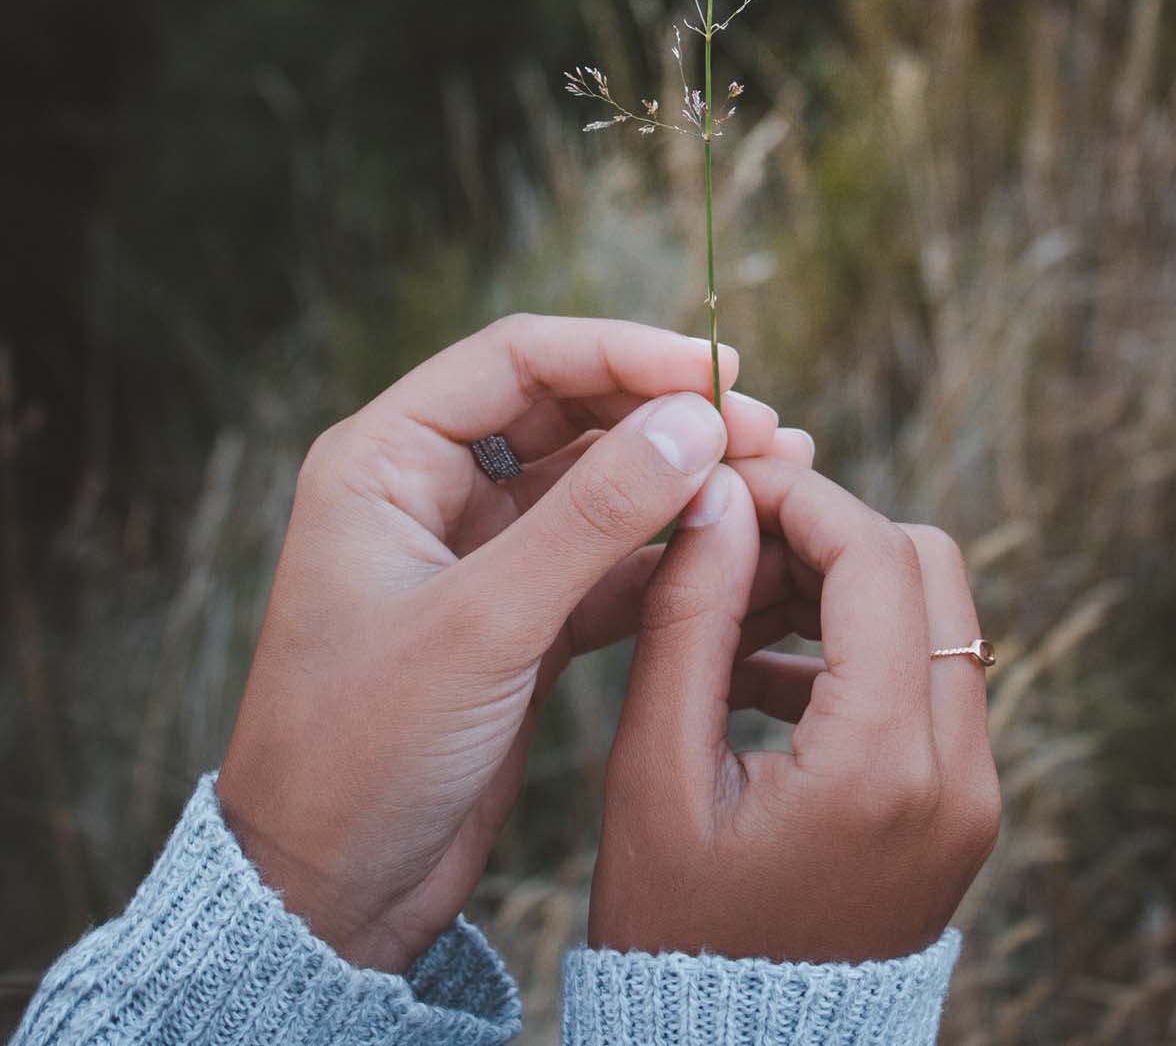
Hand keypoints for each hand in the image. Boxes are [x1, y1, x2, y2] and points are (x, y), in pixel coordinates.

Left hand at [216, 315, 812, 973]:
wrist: (326, 898)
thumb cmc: (363, 751)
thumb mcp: (485, 624)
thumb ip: (595, 517)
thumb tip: (695, 421)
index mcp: (384, 460)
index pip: (517, 359)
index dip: (621, 352)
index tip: (716, 370)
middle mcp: (428, 490)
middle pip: (565, 409)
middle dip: (663, 413)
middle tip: (764, 427)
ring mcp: (475, 555)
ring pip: (593, 483)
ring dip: (677, 478)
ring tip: (774, 472)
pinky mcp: (515, 619)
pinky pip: (603, 559)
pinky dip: (667, 552)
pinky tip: (736, 549)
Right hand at [589, 457, 1000, 963]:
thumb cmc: (676, 926)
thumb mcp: (656, 769)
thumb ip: (689, 617)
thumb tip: (720, 495)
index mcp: (882, 764)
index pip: (876, 557)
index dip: (800, 497)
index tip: (727, 484)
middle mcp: (958, 773)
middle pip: (926, 565)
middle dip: (827, 533)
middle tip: (730, 545)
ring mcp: (974, 793)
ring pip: (937, 612)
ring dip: (842, 584)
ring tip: (731, 612)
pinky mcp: (965, 806)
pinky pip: (932, 674)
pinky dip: (859, 644)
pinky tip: (759, 674)